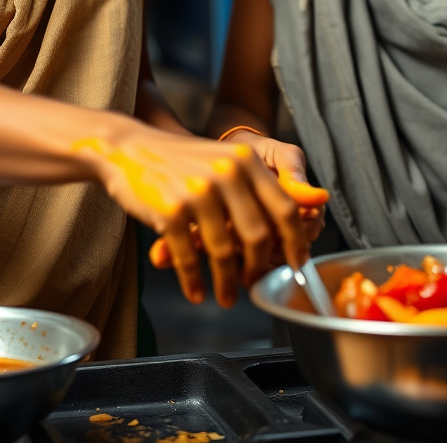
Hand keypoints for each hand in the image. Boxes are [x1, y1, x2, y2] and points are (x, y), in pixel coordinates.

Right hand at [148, 132, 327, 278]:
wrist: (130, 148)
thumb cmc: (183, 161)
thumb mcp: (228, 162)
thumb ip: (266, 185)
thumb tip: (317, 203)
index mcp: (246, 160)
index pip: (285, 209)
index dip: (294, 243)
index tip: (296, 265)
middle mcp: (226, 172)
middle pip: (258, 236)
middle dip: (258, 269)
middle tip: (255, 284)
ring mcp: (198, 191)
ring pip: (223, 252)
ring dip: (227, 283)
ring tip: (227, 297)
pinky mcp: (170, 210)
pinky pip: (189, 258)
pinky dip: (194, 282)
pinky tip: (197, 292)